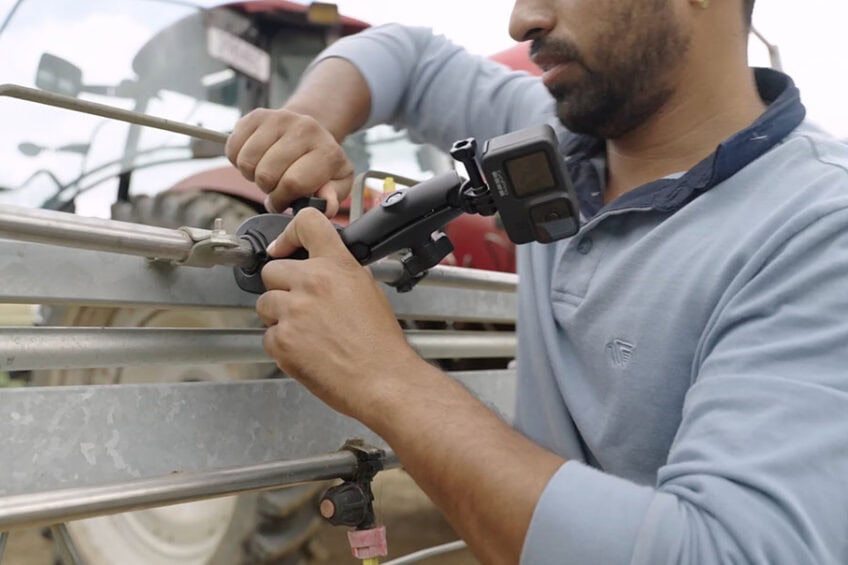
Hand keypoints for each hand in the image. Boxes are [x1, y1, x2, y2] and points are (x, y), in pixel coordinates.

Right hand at [226, 108, 354, 217]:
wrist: (310, 135)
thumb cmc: (321, 166)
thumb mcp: (336, 185)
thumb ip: (332, 198)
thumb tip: (326, 207)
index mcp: (328, 152)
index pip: (292, 184)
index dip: (282, 200)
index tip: (283, 201)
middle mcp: (306, 129)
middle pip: (266, 174)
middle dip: (268, 188)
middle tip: (276, 185)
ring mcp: (280, 118)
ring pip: (247, 162)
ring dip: (252, 175)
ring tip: (268, 172)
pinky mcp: (257, 115)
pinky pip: (233, 147)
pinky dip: (238, 160)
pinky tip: (257, 160)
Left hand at [256, 208, 419, 417]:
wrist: (381, 379)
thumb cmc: (380, 344)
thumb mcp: (368, 291)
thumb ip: (340, 273)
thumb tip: (324, 268)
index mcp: (337, 266)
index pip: (306, 223)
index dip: (290, 233)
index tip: (284, 245)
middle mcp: (312, 283)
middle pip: (272, 270)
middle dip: (283, 287)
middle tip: (302, 305)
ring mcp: (293, 311)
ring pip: (264, 304)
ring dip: (279, 316)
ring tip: (307, 332)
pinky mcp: (281, 341)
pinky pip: (267, 336)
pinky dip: (281, 344)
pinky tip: (305, 350)